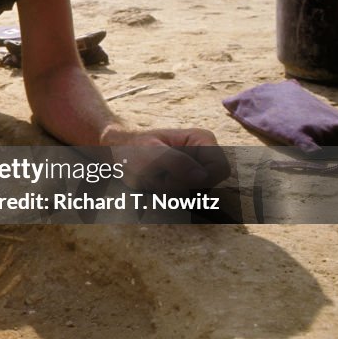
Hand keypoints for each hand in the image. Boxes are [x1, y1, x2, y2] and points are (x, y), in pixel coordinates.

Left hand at [105, 127, 231, 191]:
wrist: (117, 154)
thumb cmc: (132, 148)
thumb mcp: (150, 154)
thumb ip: (176, 162)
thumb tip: (202, 177)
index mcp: (202, 139)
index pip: (220, 169)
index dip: (201, 179)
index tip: (174, 176)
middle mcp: (204, 155)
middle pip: (208, 185)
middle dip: (181, 186)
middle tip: (158, 176)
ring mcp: (196, 170)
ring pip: (196, 195)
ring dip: (172, 192)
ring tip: (155, 178)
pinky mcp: (187, 182)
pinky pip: (185, 199)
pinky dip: (168, 196)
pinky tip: (155, 185)